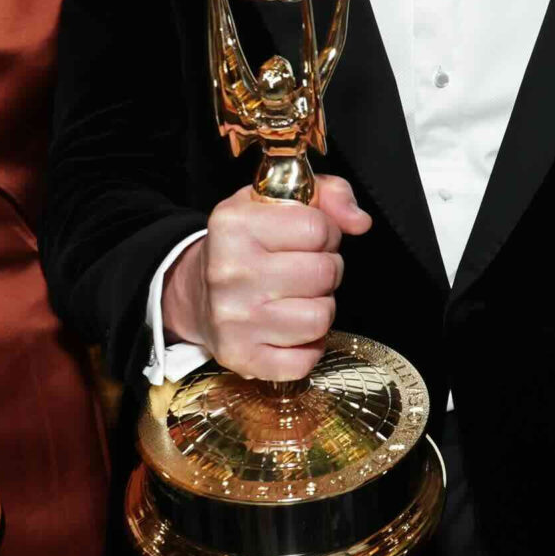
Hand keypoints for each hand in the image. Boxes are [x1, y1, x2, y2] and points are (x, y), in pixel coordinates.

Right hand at [162, 178, 371, 381]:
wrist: (196, 293)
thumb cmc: (245, 244)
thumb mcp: (277, 201)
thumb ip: (328, 195)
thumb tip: (359, 221)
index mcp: (234, 225)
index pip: (318, 228)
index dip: (326, 233)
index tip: (310, 239)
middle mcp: (229, 272)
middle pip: (324, 273)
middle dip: (327, 270)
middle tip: (306, 270)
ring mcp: (234, 319)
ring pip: (320, 317)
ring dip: (320, 308)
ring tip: (299, 298)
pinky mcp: (241, 357)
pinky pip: (304, 360)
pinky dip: (307, 347)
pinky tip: (291, 330)